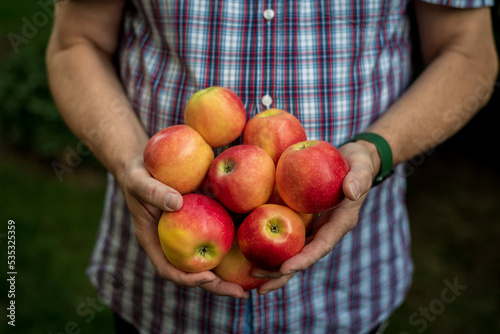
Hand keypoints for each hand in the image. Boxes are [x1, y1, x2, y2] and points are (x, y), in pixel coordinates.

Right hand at [117, 155, 248, 298]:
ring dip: (231, 270)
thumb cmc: (138, 173)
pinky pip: (220, 232)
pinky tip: (256, 242)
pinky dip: (236, 240)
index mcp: (154, 241)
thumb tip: (176, 203)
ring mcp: (189, 234)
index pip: (169, 269)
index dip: (188, 278)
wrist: (147, 163)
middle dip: (217, 285)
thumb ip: (153, 191)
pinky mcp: (203, 220)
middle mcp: (173, 243)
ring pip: (210, 257)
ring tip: (256, 280)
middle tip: (241, 293)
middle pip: (195, 271)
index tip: (208, 277)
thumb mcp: (139, 180)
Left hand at [252, 141, 377, 294]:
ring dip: (273, 266)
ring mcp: (314, 226)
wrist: (353, 160)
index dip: (304, 259)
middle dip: (282, 274)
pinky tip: (251, 249)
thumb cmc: (359, 163)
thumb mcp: (362, 166)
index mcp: (340, 223)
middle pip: (303, 257)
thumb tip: (351, 191)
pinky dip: (271, 244)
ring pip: (293, 251)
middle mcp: (326, 230)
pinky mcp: (303, 218)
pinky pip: (287, 234)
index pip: (321, 246)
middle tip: (259, 287)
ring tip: (250, 276)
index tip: (285, 269)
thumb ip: (359, 178)